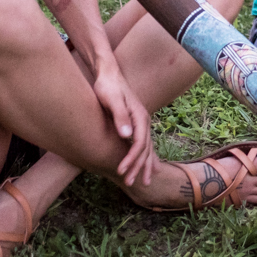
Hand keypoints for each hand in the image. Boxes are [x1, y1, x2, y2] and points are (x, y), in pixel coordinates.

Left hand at [93, 68, 156, 186]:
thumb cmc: (107, 86)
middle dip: (138, 167)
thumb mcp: (111, 99)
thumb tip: (127, 136)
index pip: (140, 143)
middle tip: (130, 183)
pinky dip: (146, 156)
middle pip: (145, 149)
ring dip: (144, 165)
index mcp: (140, 117)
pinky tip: (149, 165)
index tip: (121, 171)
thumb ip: (120, 116)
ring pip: (147, 148)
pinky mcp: (134, 123)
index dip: (131, 159)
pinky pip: (143, 144)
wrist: (108, 73)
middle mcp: (144, 120)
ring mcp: (141, 122)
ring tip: (143, 182)